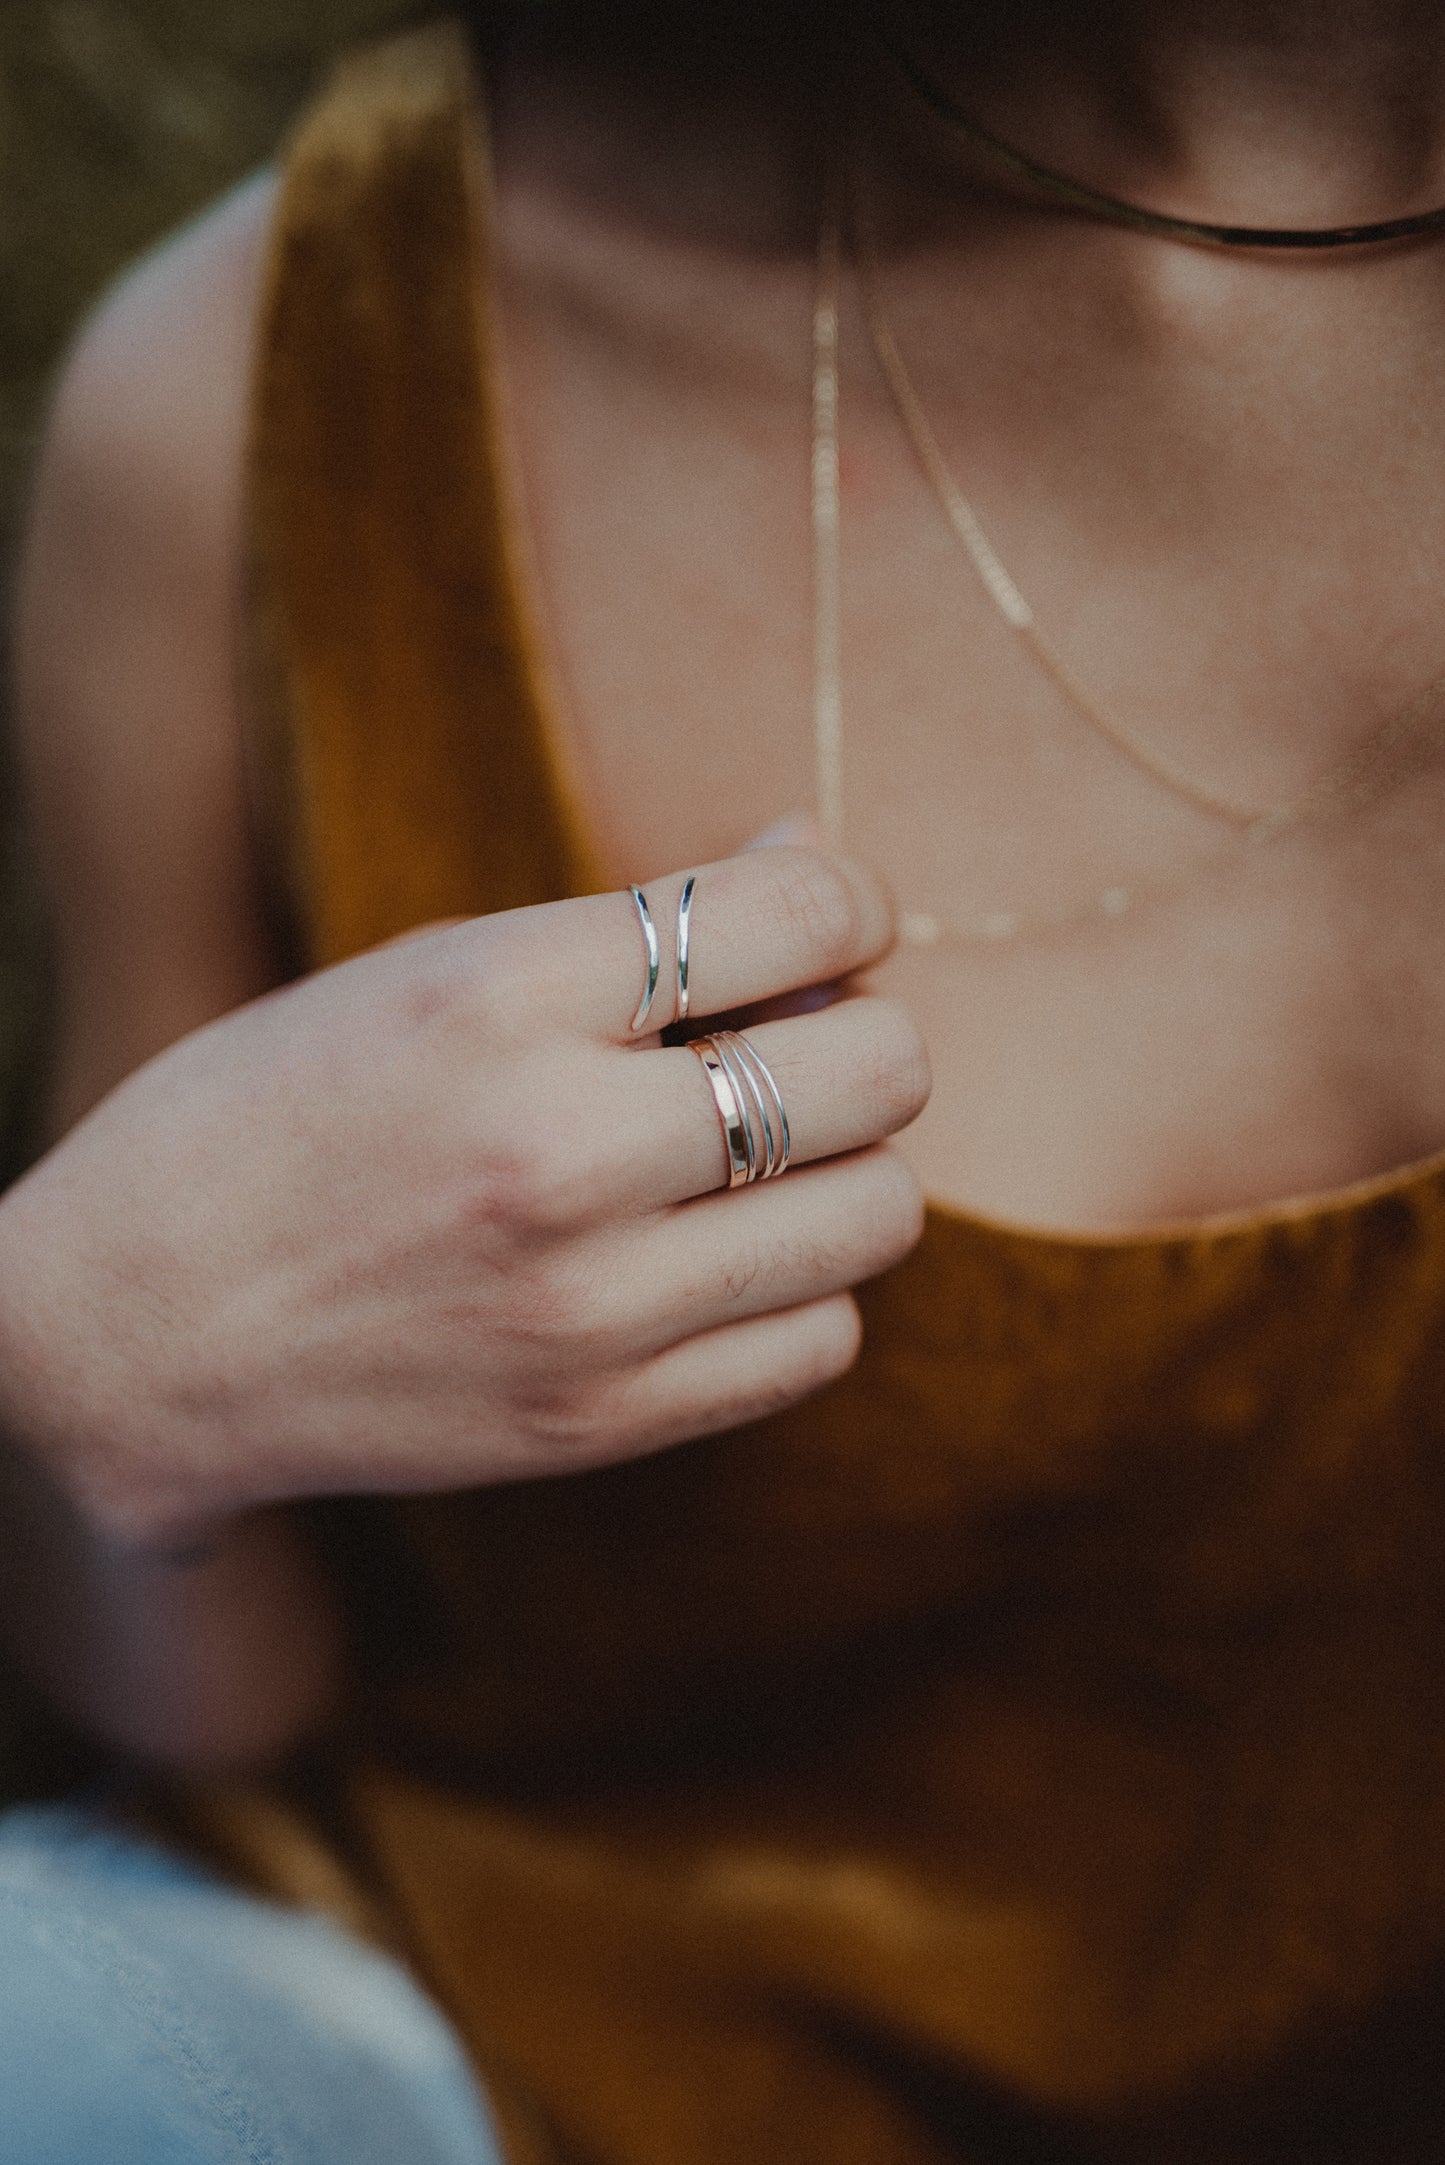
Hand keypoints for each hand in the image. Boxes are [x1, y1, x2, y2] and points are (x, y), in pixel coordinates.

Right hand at [0, 845, 927, 1547]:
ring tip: (753, 1157)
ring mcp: (588, 1306)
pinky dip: (798, 1290)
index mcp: (496, 997)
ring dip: (843, 1166)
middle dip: (863, 1035)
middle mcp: (557, 1151)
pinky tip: (716, 1259)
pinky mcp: (601, 1420)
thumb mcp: (424, 970)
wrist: (134, 1336)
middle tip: (791, 1043)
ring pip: (879, 1213)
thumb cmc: (275, 1119)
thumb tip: (820, 857)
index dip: (847, 903)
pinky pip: (822, 1341)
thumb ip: (635, 924)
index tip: (818, 925)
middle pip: (882, 1069)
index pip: (803, 913)